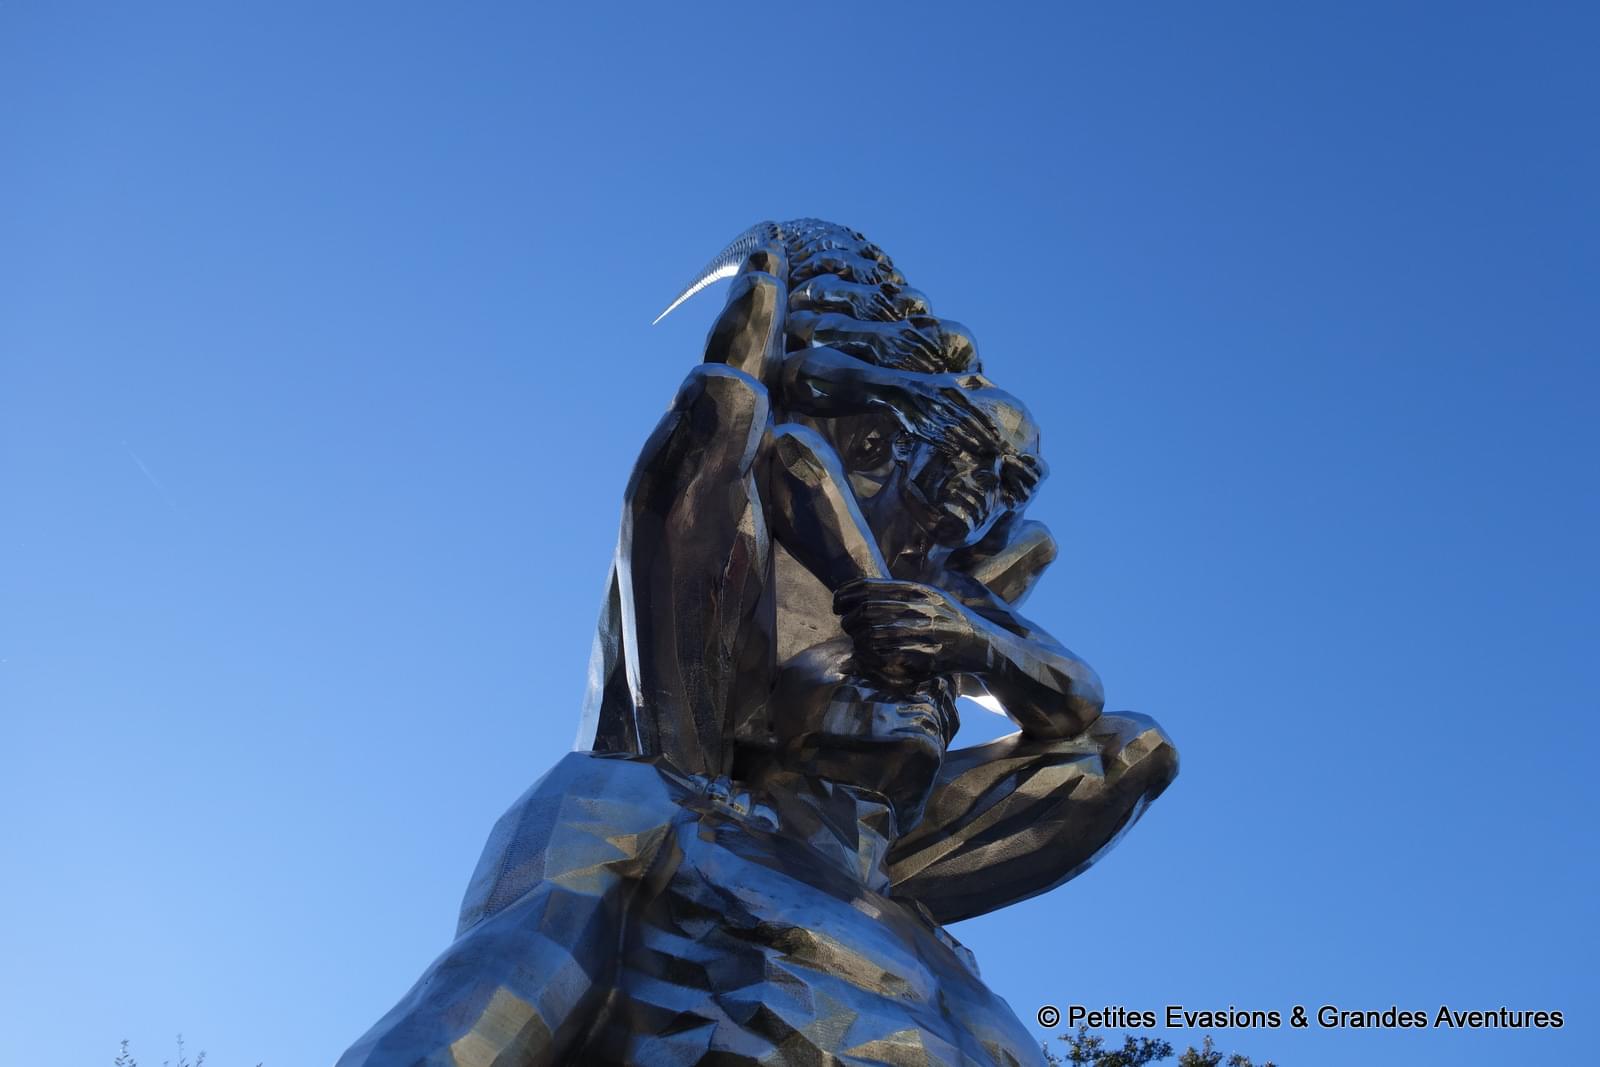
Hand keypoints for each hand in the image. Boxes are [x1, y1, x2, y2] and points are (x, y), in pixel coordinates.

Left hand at [834, 577, 986, 687]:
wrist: (984, 646)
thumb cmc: (951, 622)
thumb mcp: (931, 599)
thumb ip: (902, 594)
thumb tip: (863, 592)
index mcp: (919, 589)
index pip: (872, 586)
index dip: (848, 594)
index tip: (836, 603)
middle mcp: (923, 606)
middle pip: (870, 609)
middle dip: (850, 619)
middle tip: (846, 626)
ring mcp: (928, 629)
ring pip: (878, 633)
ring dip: (861, 639)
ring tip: (857, 642)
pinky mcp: (931, 653)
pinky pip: (893, 654)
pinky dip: (876, 656)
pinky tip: (870, 657)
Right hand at [884, 376, 1001, 456]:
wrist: (892, 389)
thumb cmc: (924, 384)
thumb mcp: (947, 377)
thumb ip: (968, 379)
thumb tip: (989, 380)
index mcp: (950, 389)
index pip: (973, 408)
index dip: (986, 423)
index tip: (998, 435)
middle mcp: (941, 401)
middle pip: (966, 422)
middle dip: (982, 436)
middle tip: (996, 448)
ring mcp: (929, 413)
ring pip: (953, 431)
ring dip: (968, 442)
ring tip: (982, 452)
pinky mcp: (917, 424)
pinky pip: (934, 437)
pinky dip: (946, 444)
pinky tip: (957, 451)